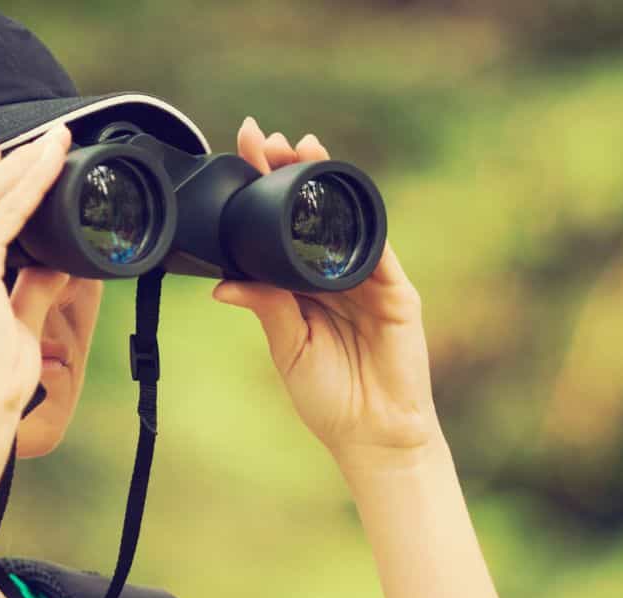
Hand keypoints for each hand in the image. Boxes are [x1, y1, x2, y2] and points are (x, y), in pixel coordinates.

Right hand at [0, 125, 74, 430]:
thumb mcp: (14, 325)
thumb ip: (33, 290)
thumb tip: (59, 266)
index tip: (8, 153)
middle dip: (11, 162)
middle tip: (46, 136)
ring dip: (27, 165)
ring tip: (57, 139)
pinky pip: (7, 216)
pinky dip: (33, 186)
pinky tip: (53, 164)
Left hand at [211, 116, 439, 460]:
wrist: (373, 435)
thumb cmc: (330, 397)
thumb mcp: (288, 347)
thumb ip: (266, 308)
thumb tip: (224, 284)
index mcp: (306, 286)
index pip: (281, 228)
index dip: (264, 190)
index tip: (243, 154)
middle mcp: (337, 274)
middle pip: (313, 212)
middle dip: (293, 171)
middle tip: (267, 139)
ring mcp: (370, 280)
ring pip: (347, 219)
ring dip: (326, 182)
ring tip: (302, 150)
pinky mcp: (398, 293)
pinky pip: (378, 250)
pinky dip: (361, 223)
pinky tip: (340, 198)